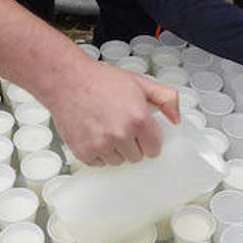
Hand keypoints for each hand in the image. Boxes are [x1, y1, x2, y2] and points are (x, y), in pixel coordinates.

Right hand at [46, 60, 180, 166]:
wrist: (67, 80)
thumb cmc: (100, 80)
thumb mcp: (139, 82)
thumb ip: (165, 98)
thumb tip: (176, 118)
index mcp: (138, 118)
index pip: (154, 149)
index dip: (149, 140)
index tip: (142, 133)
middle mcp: (120, 134)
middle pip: (137, 157)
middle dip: (133, 144)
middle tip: (121, 125)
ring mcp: (101, 145)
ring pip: (118, 161)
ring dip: (116, 150)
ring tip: (106, 128)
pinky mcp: (84, 152)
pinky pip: (100, 163)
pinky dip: (99, 153)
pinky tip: (95, 134)